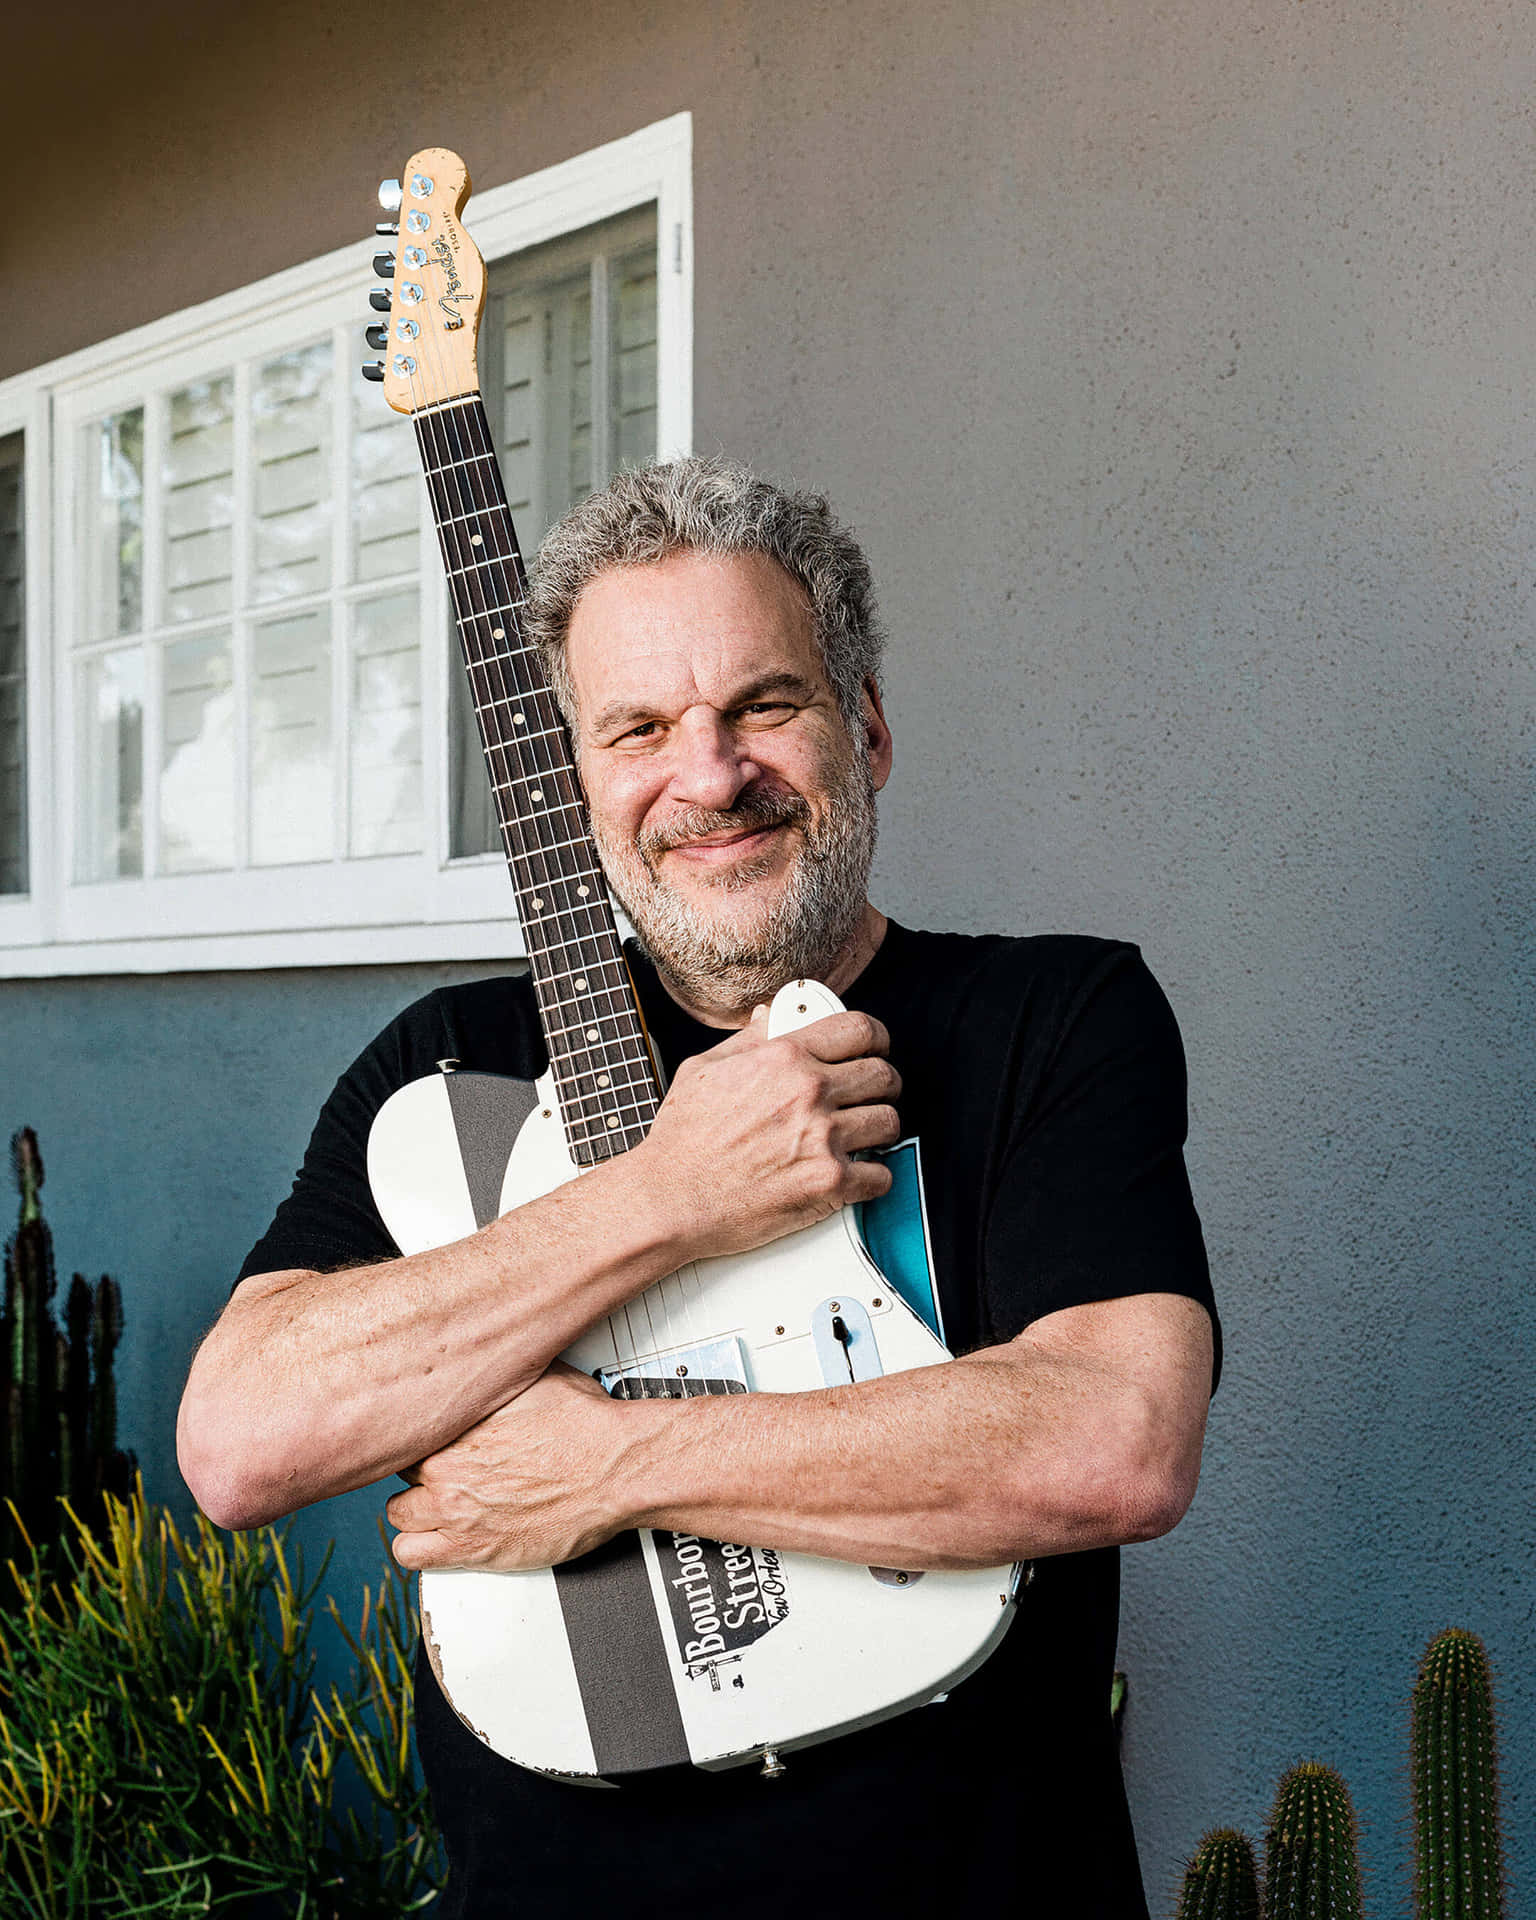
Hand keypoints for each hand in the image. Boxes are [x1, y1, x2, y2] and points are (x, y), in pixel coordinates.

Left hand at [386, 1364, 627, 1570]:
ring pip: (397, 1515)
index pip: (406, 1430)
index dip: (421, 1436)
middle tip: (446, 1472)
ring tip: (440, 1505)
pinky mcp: (473, 1550)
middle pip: (400, 1472)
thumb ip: (497, 1372)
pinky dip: (419, 1548)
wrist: (616, 1469)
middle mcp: (447, 1469)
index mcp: (456, 1425)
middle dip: (421, 1471)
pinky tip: (438, 1537)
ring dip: (416, 1510)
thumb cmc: (587, 1425)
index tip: (431, 1441)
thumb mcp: (538, 1375)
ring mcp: (457, 1512)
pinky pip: (410, 1555)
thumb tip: (485, 1353)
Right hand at [631, 1008, 901, 1262]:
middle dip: (883, 1086)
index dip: (877, 1039)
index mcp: (784, 1056)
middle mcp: (809, 1091)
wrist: (671, 1198)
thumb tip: (771, 1016)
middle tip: (871, 1097)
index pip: (861, 1030)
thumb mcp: (705, 1069)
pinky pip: (880, 1176)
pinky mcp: (828, 1182)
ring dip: (879, 1131)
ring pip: (889, 1123)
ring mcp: (822, 1137)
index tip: (876, 1050)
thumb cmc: (683, 1139)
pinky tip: (856, 1176)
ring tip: (861, 1138)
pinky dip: (873, 1178)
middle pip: (884, 1075)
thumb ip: (749, 1040)